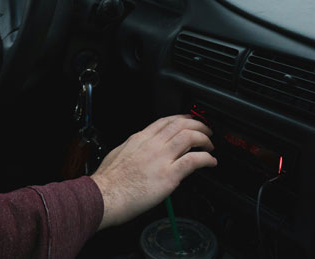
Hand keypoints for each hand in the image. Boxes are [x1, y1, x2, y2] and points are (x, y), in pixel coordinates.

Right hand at [90, 115, 216, 229]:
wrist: (103, 196)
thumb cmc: (107, 182)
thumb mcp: (119, 154)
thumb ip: (134, 150)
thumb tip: (140, 152)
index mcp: (139, 139)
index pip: (165, 121)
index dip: (181, 118)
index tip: (189, 120)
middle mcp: (152, 144)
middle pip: (180, 124)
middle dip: (197, 124)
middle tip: (206, 130)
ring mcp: (161, 158)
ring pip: (189, 137)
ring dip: (204, 139)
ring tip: (210, 144)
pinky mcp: (168, 175)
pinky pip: (193, 160)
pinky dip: (206, 158)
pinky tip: (210, 162)